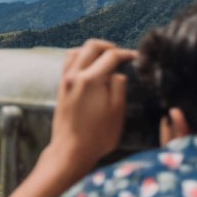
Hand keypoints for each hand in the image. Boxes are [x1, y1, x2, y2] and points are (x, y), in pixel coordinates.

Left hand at [45, 40, 135, 179]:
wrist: (70, 150)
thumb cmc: (98, 135)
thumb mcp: (117, 111)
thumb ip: (118, 87)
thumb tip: (118, 73)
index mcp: (91, 80)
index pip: (110, 55)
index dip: (125, 54)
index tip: (135, 57)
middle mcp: (75, 75)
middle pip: (91, 46)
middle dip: (108, 47)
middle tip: (120, 55)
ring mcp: (65, 80)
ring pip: (76, 51)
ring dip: (92, 51)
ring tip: (105, 59)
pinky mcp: (60, 87)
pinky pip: (69, 63)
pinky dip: (80, 58)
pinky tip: (90, 69)